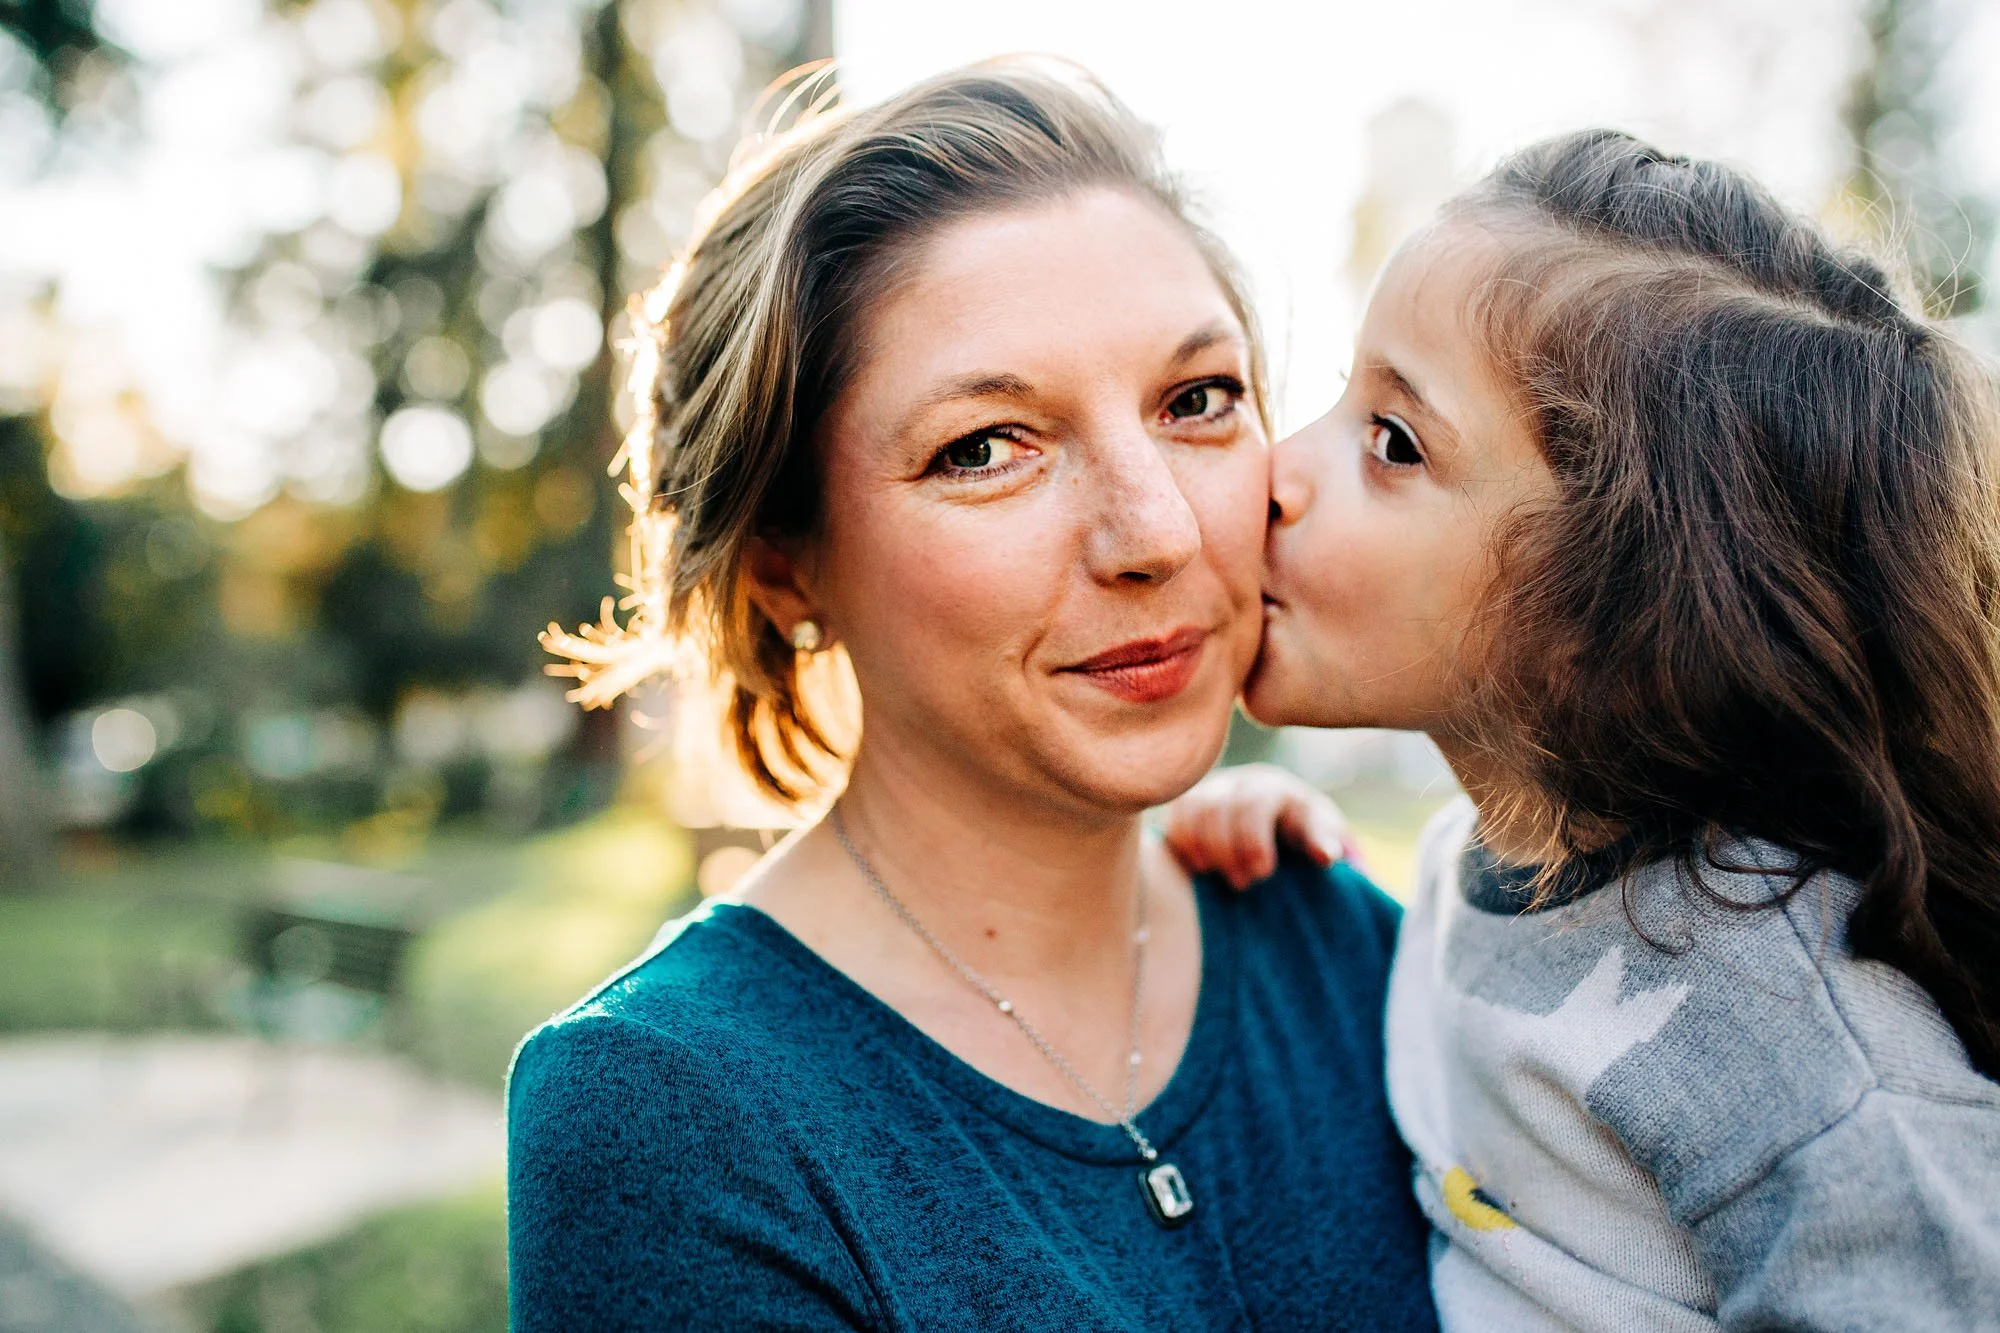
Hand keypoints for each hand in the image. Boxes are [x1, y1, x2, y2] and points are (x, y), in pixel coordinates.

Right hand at [1160, 763, 1357, 889]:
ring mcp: (1213, 788)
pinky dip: (1182, 842)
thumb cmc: (1301, 832)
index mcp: (1275, 787)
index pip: (1256, 804)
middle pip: (1220, 808)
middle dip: (1229, 850)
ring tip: (1218, 877)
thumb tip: (1326, 855)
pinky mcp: (1189, 801)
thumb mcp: (1319, 834)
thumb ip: (1322, 841)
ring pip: (1194, 808)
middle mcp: (1241, 781)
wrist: (1279, 820)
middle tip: (1245, 883)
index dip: (1254, 840)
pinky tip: (1199, 868)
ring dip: (1204, 848)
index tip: (1264, 874)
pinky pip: (1175, 814)